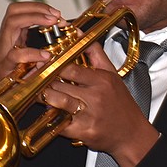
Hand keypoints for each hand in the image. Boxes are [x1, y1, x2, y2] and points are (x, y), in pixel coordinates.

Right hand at [0, 2, 66, 88]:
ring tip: (53, 23)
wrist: (2, 104)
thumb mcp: (34, 59)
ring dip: (34, 19)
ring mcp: (3, 53)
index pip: (19, 10)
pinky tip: (46, 56)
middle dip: (37, 8)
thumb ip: (45, 46)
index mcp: (13, 37)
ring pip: (11, 24)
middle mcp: (5, 41)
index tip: (57, 14)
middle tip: (56, 16)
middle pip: (13, 11)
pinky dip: (32, 53)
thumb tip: (67, 35)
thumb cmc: (21, 81)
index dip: (38, 7)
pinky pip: (14, 56)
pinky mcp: (4, 69)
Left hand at [41, 42, 159, 166]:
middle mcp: (96, 97)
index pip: (70, 68)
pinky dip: (52, 117)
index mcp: (102, 80)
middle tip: (34, 78)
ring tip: (39, 94)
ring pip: (58, 102)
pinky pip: (61, 123)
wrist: (132, 133)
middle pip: (60, 85)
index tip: (43, 63)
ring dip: (44, 98)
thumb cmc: (121, 104)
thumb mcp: (112, 74)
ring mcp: (89, 115)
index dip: (53, 65)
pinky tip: (50, 112)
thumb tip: (79, 33)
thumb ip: (94, 52)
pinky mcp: (84, 132)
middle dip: (45, 82)